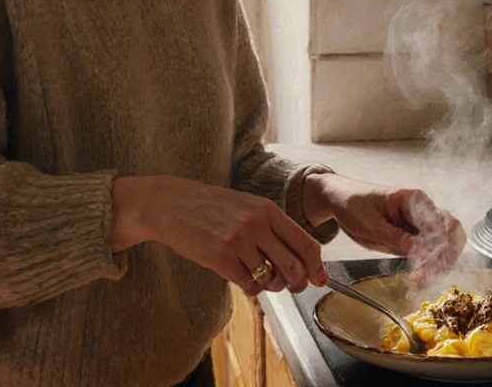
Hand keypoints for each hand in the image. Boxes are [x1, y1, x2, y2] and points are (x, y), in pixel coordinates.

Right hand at [111, 175, 329, 296]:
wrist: (171, 204)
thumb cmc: (213, 207)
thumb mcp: (249, 207)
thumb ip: (274, 229)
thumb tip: (302, 260)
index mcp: (268, 210)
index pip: (306, 243)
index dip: (317, 267)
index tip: (320, 280)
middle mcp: (256, 225)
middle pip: (294, 267)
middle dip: (297, 283)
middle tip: (291, 286)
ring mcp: (238, 242)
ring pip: (271, 279)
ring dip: (270, 285)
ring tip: (260, 276)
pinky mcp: (219, 258)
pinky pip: (248, 284)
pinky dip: (250, 287)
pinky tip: (242, 277)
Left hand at [305, 174, 464, 283]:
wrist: (340, 201)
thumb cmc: (353, 204)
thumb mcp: (371, 224)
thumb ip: (397, 238)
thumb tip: (422, 251)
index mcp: (414, 200)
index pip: (442, 223)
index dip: (441, 245)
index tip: (428, 263)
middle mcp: (422, 210)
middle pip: (449, 233)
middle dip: (445, 256)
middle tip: (428, 275)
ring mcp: (418, 224)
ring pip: (442, 245)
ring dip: (437, 264)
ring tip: (419, 280)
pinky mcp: (412, 237)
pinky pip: (428, 252)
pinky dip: (427, 265)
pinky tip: (417, 276)